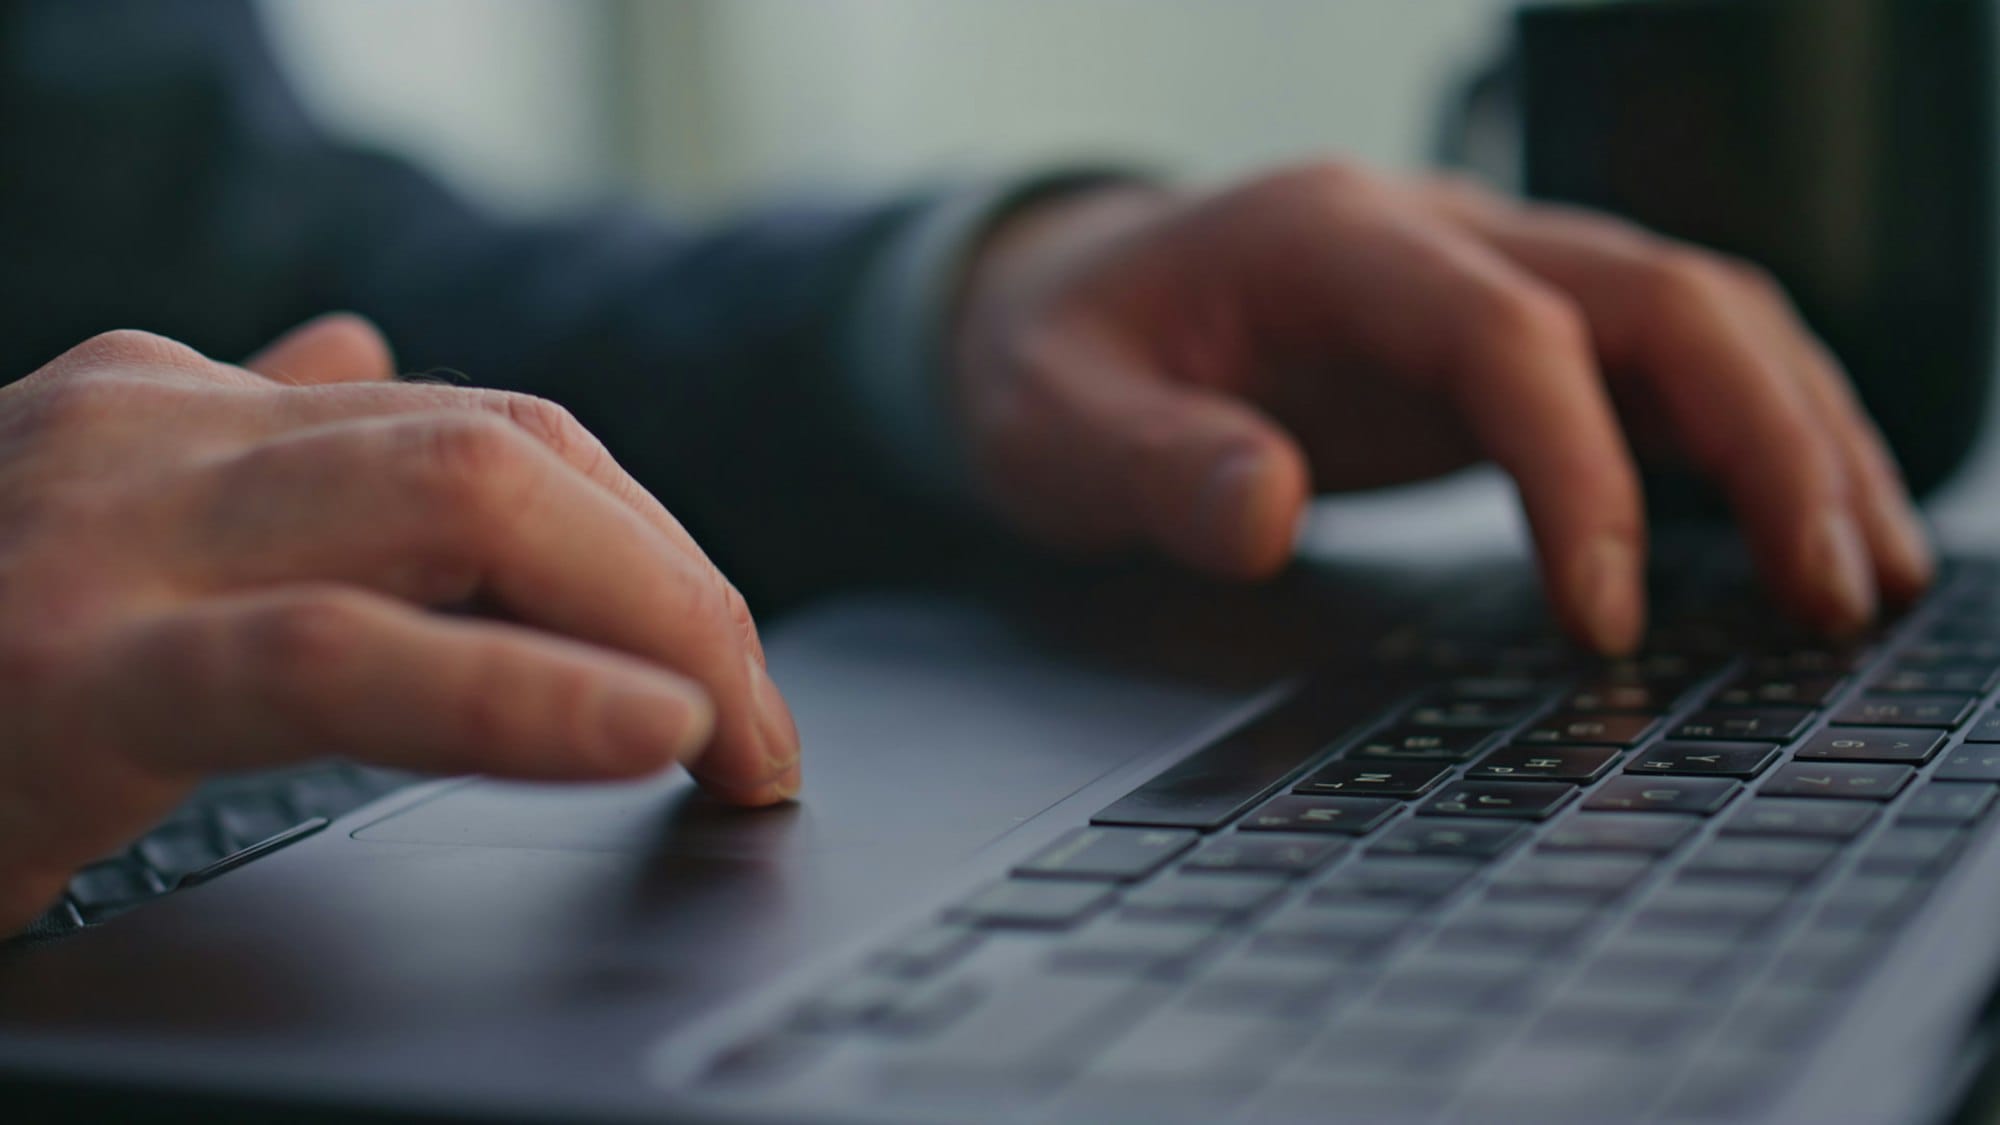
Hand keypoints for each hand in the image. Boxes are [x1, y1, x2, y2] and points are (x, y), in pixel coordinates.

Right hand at [0, 318, 797, 932]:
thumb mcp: (90, 523)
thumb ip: (248, 457)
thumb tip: (361, 351)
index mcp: (189, 411)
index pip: (493, 434)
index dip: (645, 551)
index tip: (723, 664)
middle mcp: (165, 433)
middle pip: (513, 453)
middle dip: (678, 588)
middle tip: (761, 728)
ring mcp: (115, 532)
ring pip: (462, 502)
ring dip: (654, 616)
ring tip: (741, 734)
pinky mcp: (67, 675)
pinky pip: (334, 661)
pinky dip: (515, 696)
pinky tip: (643, 730)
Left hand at [953, 164, 1932, 651]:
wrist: (1058, 303)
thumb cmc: (1055, 359)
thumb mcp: (1051, 422)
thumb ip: (1145, 464)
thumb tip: (1265, 509)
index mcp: (1328, 239)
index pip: (1507, 331)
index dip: (1579, 469)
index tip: (1605, 617)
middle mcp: (1433, 235)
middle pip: (1658, 294)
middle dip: (1765, 436)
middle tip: (1827, 589)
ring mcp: (1481, 275)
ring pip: (1695, 314)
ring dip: (1794, 431)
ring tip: (1864, 571)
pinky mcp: (1499, 337)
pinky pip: (1660, 364)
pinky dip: (1747, 436)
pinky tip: (1796, 523)